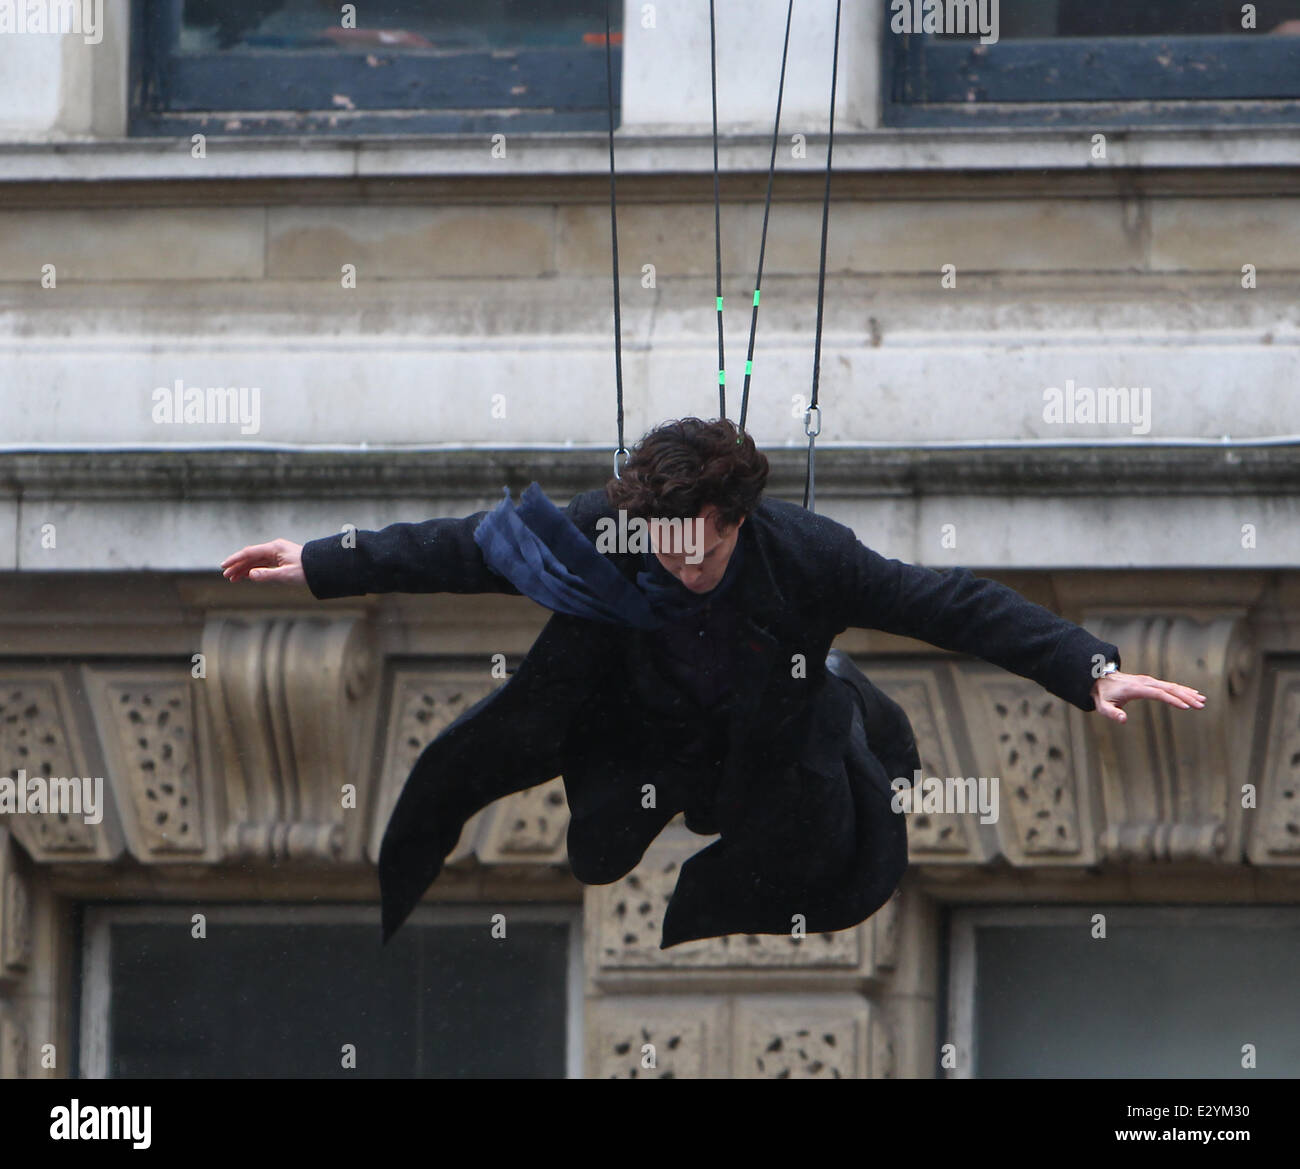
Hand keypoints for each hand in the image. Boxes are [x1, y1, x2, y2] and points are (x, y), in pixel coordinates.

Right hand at [220, 539, 305, 585]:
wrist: (322, 567)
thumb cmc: (306, 570)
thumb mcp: (286, 575)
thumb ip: (267, 575)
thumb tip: (250, 575)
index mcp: (274, 548)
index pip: (249, 552)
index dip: (235, 559)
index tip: (223, 566)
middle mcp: (274, 548)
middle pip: (251, 556)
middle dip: (237, 566)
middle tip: (226, 576)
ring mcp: (277, 553)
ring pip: (256, 561)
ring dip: (244, 569)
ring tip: (233, 579)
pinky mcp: (280, 559)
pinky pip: (263, 564)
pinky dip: (254, 570)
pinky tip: (246, 576)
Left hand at [1091, 670, 1205, 723]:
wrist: (1099, 679)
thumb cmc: (1103, 695)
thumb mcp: (1103, 706)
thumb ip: (1112, 713)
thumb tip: (1123, 720)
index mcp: (1136, 689)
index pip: (1159, 693)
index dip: (1173, 700)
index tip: (1187, 706)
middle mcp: (1145, 682)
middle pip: (1169, 688)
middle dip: (1186, 696)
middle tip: (1201, 704)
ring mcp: (1149, 681)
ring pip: (1171, 686)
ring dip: (1187, 692)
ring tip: (1202, 700)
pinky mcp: (1150, 682)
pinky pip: (1168, 685)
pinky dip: (1181, 689)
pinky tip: (1192, 693)